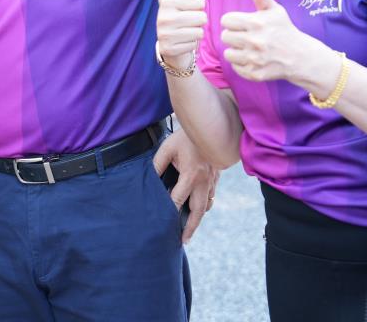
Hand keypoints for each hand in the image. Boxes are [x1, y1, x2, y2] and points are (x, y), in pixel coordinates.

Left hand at [152, 128, 218, 243]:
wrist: (208, 126)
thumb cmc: (185, 137)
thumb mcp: (167, 149)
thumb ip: (158, 165)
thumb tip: (150, 179)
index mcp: (191, 175)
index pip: (178, 199)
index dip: (170, 211)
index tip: (163, 223)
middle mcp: (204, 181)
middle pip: (198, 211)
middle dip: (190, 227)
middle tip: (184, 240)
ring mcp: (212, 180)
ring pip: (207, 205)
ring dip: (198, 217)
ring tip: (190, 228)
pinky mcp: (216, 178)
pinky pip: (211, 196)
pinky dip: (205, 204)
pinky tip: (198, 209)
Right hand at [153, 0, 205, 71]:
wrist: (170, 43)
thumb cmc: (177, 15)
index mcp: (166, 0)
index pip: (200, 2)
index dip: (198, 6)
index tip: (187, 9)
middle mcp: (162, 16)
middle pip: (201, 17)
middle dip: (199, 21)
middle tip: (188, 23)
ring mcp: (164, 33)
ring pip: (199, 32)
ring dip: (196, 33)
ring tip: (186, 32)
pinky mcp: (169, 49)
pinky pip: (193, 45)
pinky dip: (191, 45)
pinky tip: (182, 42)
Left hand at [220, 0, 329, 84]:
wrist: (300, 57)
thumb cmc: (284, 30)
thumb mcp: (274, 9)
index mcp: (256, 22)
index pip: (226, 20)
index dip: (233, 21)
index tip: (244, 24)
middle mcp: (254, 41)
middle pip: (225, 36)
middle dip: (234, 35)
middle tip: (247, 36)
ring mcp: (254, 59)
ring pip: (228, 53)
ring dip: (236, 50)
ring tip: (249, 48)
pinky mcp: (254, 73)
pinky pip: (235, 67)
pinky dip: (242, 64)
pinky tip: (253, 59)